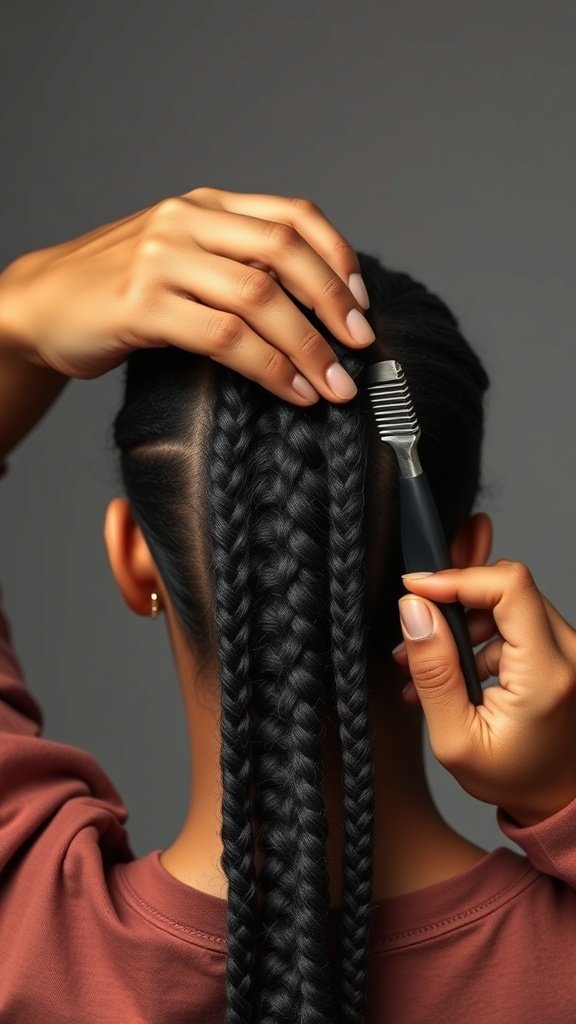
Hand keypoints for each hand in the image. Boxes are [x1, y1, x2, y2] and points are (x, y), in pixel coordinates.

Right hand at [0, 187, 374, 404]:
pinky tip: (292, 391)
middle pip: (284, 251)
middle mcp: (186, 221)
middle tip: (361, 346)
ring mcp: (162, 260)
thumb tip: (309, 304)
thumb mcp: (179, 258)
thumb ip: (232, 263)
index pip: (292, 215)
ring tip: (333, 385)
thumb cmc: (117, 290)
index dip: (338, 256)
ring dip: (307, 347)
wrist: (41, 303)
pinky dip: (269, 367)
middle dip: (333, 302)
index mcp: (204, 206)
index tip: (363, 302)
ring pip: (259, 297)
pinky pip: (224, 337)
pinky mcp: (142, 304)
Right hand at [392, 560, 575, 824]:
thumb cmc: (513, 779)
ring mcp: (569, 650)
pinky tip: (456, 672)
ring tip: (429, 664)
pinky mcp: (561, 653)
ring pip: (508, 603)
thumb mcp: (455, 738)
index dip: (457, 578)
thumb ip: (434, 670)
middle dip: (453, 603)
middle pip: (507, 587)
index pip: (510, 586)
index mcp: (546, 673)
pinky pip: (516, 622)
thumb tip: (414, 612)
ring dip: (463, 624)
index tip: (417, 590)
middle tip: (416, 634)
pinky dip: (481, 638)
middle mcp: (568, 653)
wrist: (557, 801)